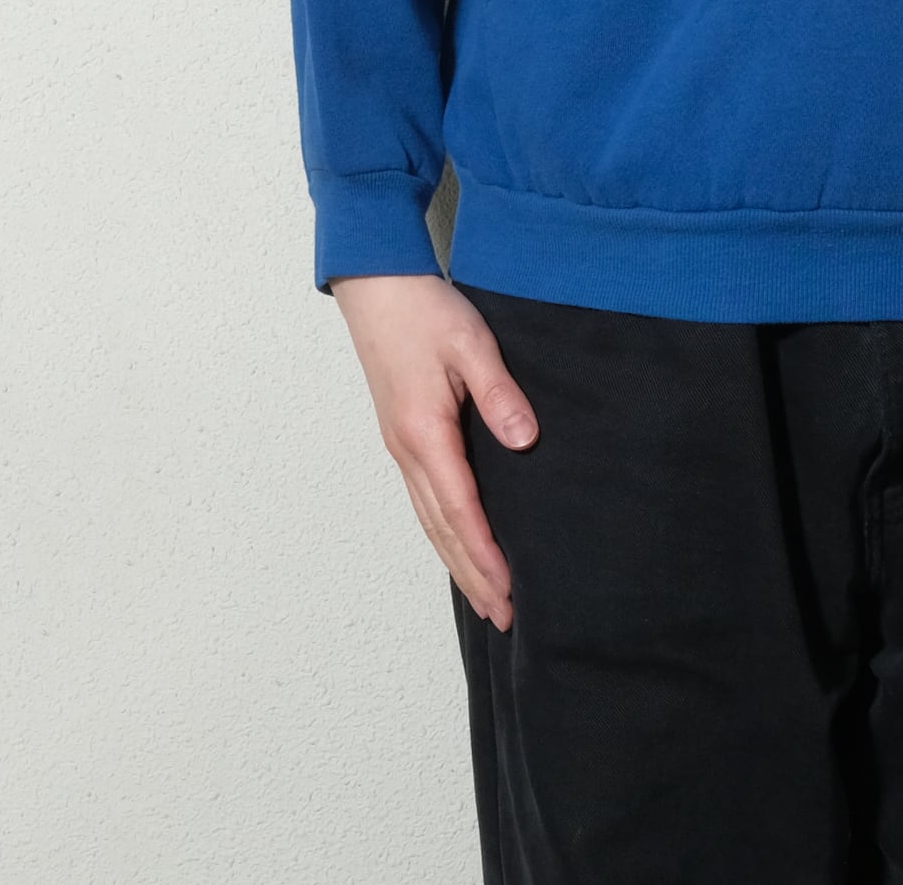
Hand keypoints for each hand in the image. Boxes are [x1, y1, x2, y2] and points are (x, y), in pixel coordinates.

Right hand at [329, 272, 538, 632]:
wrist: (377, 287)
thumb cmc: (425, 311)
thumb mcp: (472, 343)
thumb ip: (499, 393)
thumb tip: (525, 442)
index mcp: (424, 433)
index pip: (460, 509)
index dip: (486, 553)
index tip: (511, 590)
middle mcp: (407, 450)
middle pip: (442, 529)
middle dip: (473, 575)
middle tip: (504, 616)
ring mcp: (401, 446)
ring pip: (430, 520)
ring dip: (458, 560)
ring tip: (487, 597)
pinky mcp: (403, 436)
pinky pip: (425, 499)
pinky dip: (445, 532)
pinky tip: (460, 544)